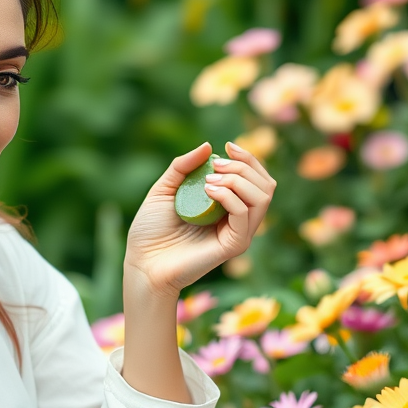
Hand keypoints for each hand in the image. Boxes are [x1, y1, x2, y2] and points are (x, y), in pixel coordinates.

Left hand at [124, 140, 275, 298]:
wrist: (142, 261)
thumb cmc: (150, 229)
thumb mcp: (164, 188)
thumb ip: (184, 166)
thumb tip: (209, 146)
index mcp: (227, 206)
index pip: (256, 179)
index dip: (248, 159)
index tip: (227, 146)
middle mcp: (238, 220)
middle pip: (265, 185)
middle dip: (244, 166)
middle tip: (215, 165)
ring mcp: (238, 233)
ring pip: (262, 198)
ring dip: (238, 179)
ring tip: (209, 180)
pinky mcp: (233, 245)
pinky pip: (244, 214)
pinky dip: (230, 196)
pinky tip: (208, 192)